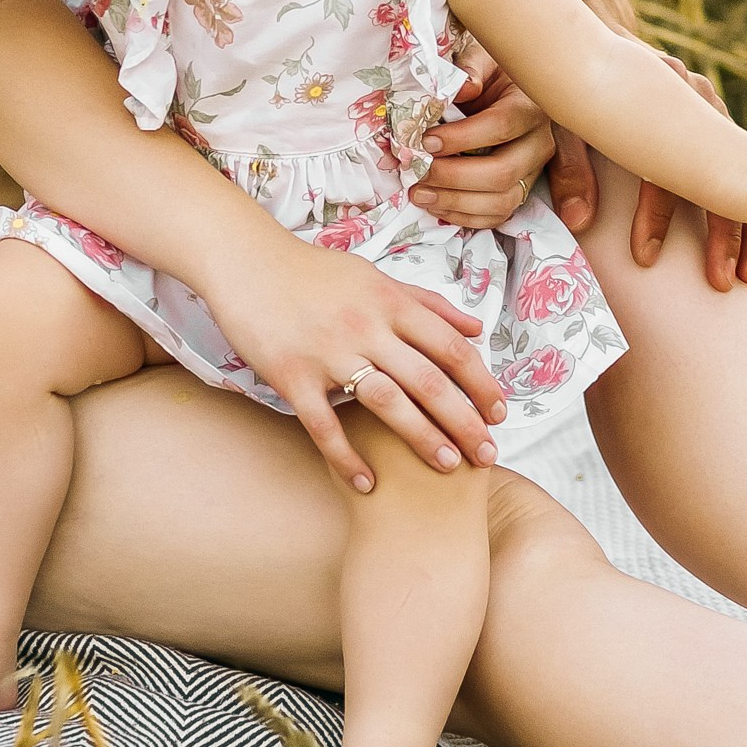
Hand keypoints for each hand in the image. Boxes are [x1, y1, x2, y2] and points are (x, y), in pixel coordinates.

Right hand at [205, 227, 507, 491]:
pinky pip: (325, 426)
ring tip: (448, 467)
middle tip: (488, 454)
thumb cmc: (314, 271)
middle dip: (465, 421)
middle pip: (429, 381)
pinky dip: (347, 458)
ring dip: (423, 438)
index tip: (500, 414)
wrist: (246, 261)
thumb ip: (428, 304)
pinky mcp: (292, 376)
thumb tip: (478, 329)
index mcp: (389, 301)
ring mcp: (328, 353)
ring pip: (388, 403)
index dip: (481, 383)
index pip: (451, 347)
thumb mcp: (375, 276)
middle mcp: (366, 326)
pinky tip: (367, 485)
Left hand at [416, 53, 556, 230]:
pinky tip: (436, 205)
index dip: (461, 137)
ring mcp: (532, 171)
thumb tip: (463, 87)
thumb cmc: (491, 74)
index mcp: (530, 106)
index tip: (425, 141)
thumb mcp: (483, 59)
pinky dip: (465, 217)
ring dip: (456, 202)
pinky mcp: (521, 190)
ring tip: (419, 192)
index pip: (501, 126)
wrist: (508, 90)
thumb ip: (470, 69)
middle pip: (502, 172)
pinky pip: (498, 215)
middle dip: (454, 176)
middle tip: (417, 171)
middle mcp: (538, 143)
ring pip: (502, 200)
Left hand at [587, 52, 746, 291]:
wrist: (596, 39)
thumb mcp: (566, 118)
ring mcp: (713, 110)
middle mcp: (697, 102)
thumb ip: (572, 166)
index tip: (645, 258)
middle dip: (724, 233)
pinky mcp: (717, 120)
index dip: (655, 216)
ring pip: (742, 174)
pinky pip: (744, 166)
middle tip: (722, 281)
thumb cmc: (578, 80)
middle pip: (718, 175)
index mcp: (661, 97)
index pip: (665, 168)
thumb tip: (579, 221)